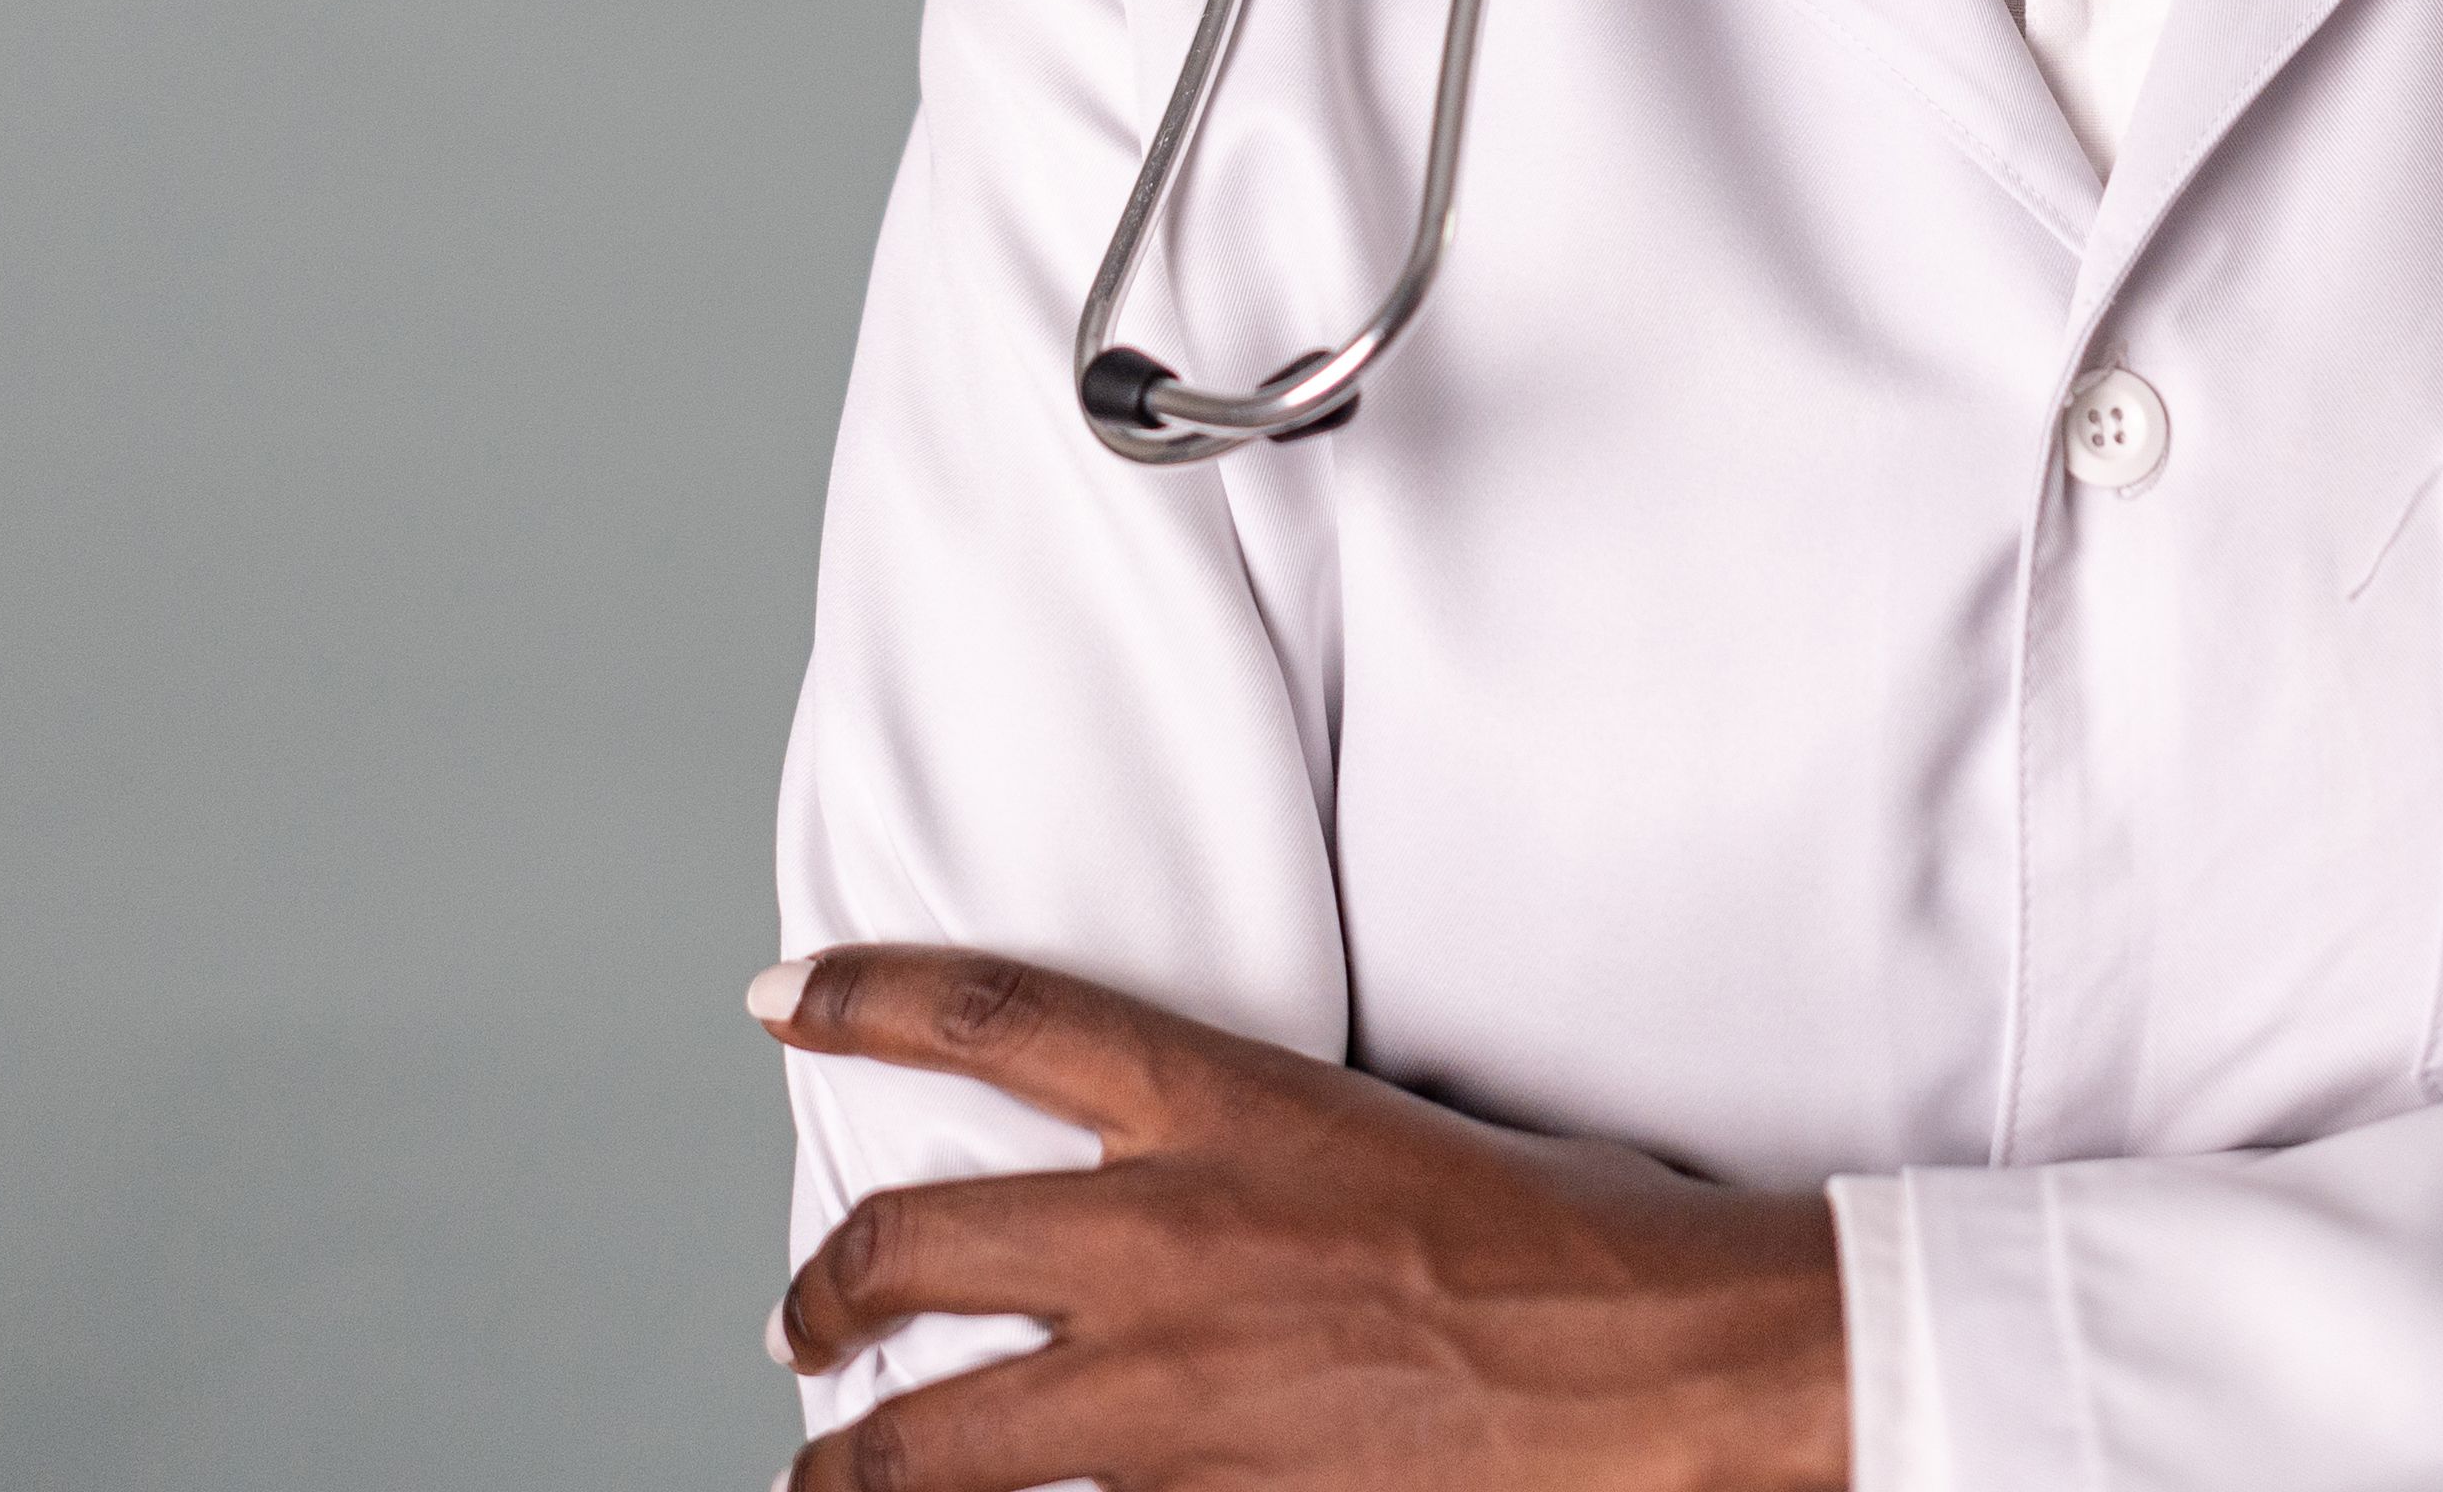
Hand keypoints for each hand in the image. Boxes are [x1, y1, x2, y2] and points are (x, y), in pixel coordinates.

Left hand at [761, 945, 1847, 1491]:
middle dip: (822, 1294)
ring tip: (828, 1477)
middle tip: (798, 1323)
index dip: (865, 998)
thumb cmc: (1572, 1240)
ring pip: (933, 1441)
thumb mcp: (1387, 1130)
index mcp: (1228, 1112)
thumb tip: (1182, 1181)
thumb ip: (1256, 1147)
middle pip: (910, 1243)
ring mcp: (1176, 1395)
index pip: (997, 1020)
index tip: (780, 1000)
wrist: (1661, 1367)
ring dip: (859, 1466)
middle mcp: (1171, 1243)